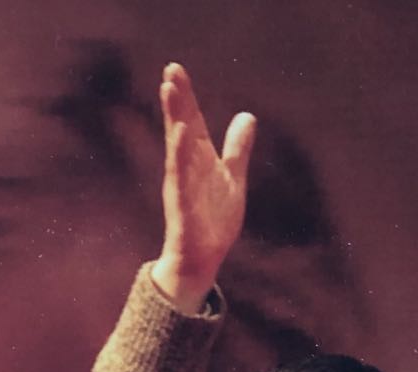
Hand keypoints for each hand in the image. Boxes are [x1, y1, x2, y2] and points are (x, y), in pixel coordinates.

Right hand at [151, 63, 256, 312]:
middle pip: (181, 127)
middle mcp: (186, 167)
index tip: (175, 68)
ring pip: (177, 148)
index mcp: (199, 159)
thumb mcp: (232, 178)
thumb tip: (247, 116)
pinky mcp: (183, 205)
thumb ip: (237, 148)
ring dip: (174, 120)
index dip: (185, 96)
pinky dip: (180, 159)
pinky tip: (180, 138)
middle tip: (170, 70)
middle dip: (176, 100)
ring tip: (169, 92)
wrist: (203, 256)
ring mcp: (182, 185)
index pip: (191, 121)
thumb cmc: (213, 218)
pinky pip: (181, 179)